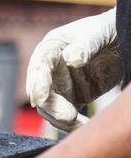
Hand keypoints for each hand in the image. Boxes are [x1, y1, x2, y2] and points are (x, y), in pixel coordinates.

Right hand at [27, 8, 121, 131]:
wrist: (121, 39)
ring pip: (50, 108)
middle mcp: (50, 69)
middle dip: (51, 107)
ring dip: (61, 120)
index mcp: (51, 49)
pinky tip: (87, 127)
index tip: (38, 98)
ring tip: (82, 125)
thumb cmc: (105, 30)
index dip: (37, 83)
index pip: (38, 67)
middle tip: (69, 117)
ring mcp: (60, 84)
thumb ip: (84, 46)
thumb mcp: (96, 34)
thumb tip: (70, 58)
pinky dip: (73, 125)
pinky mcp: (73, 97)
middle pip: (40, 92)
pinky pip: (66, 115)